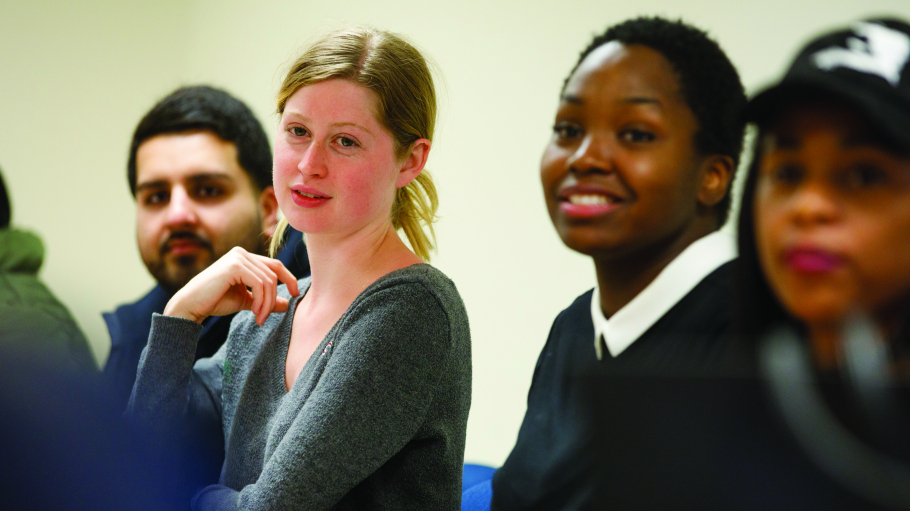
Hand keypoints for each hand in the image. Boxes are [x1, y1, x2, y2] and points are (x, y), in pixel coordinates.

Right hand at [163, 247, 300, 325]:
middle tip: (265, 317)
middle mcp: (242, 253)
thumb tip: (286, 303)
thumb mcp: (246, 300)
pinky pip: (260, 284)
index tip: (295, 295)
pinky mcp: (234, 266)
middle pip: (274, 273)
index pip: (275, 265)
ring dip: (267, 303)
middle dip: (274, 298)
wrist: (191, 306)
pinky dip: (261, 301)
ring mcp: (238, 257)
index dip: (289, 278)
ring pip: (268, 281)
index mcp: (245, 257)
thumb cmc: (215, 301)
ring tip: (259, 318)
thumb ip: (265, 299)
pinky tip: (255, 313)